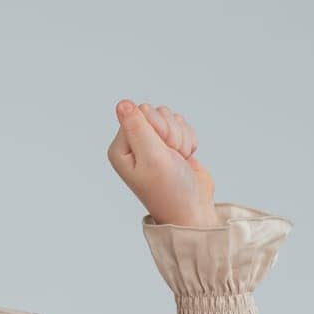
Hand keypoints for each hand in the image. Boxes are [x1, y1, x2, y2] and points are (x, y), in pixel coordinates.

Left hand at [106, 100, 221, 226]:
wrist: (192, 209)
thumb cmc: (170, 189)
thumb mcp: (152, 157)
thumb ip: (138, 128)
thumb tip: (122, 103)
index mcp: (121, 149)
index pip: (140, 112)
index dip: (157, 126)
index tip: (162, 147)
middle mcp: (133, 144)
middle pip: (156, 112)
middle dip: (171, 131)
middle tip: (171, 155)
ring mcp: (152, 143)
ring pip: (170, 117)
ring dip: (180, 137)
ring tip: (177, 159)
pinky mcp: (170, 143)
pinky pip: (182, 125)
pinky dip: (188, 140)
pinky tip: (184, 158)